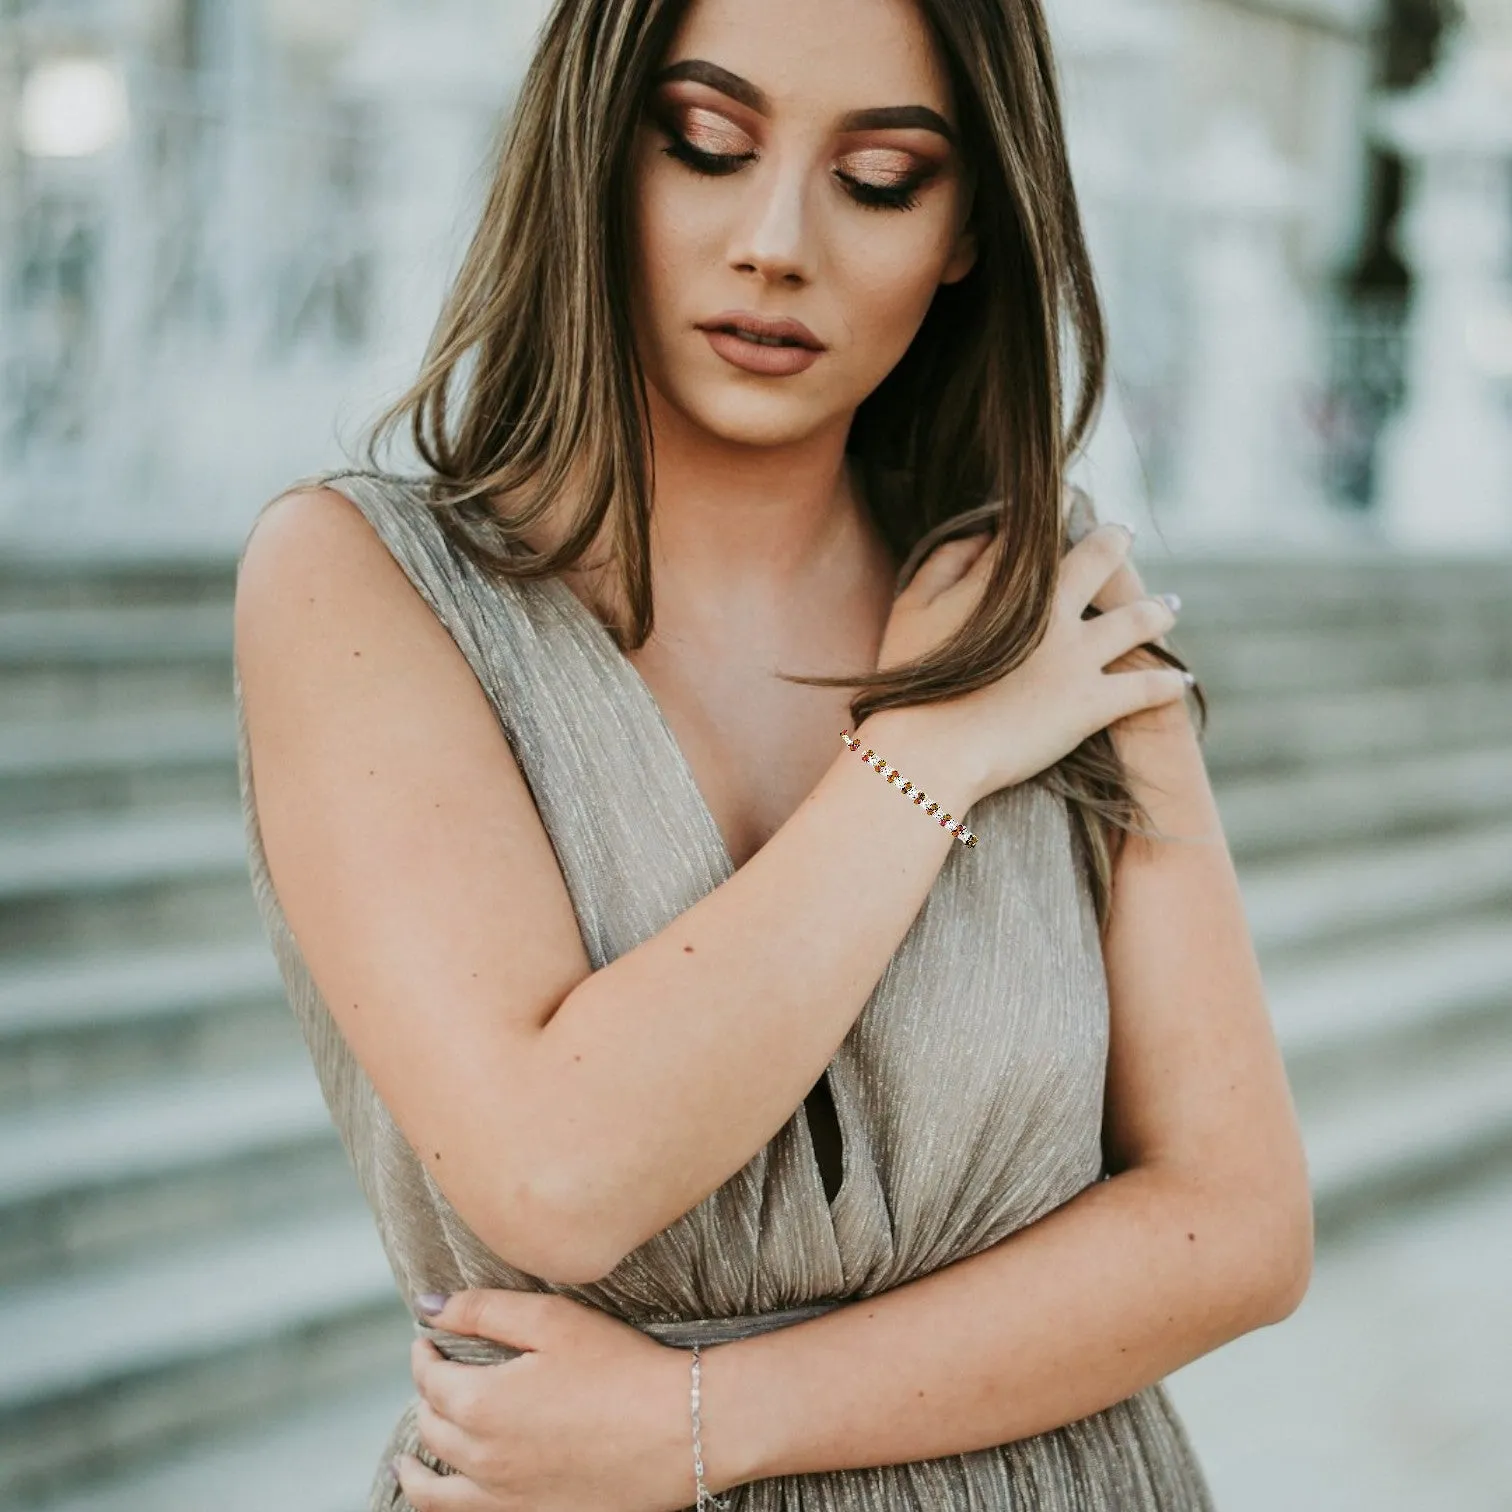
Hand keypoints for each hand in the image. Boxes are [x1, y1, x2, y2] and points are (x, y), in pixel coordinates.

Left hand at [393, 1290, 696, 1511]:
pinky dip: (444, 1509)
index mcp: (482, 1403)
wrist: (681, 1428)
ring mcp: (505, 1499)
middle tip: (436, 1379)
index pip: (430, 1378)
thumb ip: (484, 1311)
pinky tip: (449, 1498)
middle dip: (427, 1398)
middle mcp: (482, 1459)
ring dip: (416, 1470)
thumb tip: (427, 1306)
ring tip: (407, 1462)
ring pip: (436, 1490)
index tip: (428, 1340)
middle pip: (432, 1428)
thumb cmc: (619, 1366)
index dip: (425, 1355)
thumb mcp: (552, 1320)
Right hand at [874, 517, 1185, 801]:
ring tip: (1172, 605)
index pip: (1037, 530)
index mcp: (1008, 579)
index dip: (1052, 510)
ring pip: (1137, 619)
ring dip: (1158, 609)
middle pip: (1099, 558)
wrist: (931, 748)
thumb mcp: (912, 606)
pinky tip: (1181, 681)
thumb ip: (946, 560)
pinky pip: (1145, 688)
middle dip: (1115, 540)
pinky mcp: (1092, 703)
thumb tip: (982, 532)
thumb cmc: (910, 678)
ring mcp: (1078, 656)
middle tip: (1124, 532)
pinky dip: (1166, 683)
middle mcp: (1054, 607)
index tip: (1065, 500)